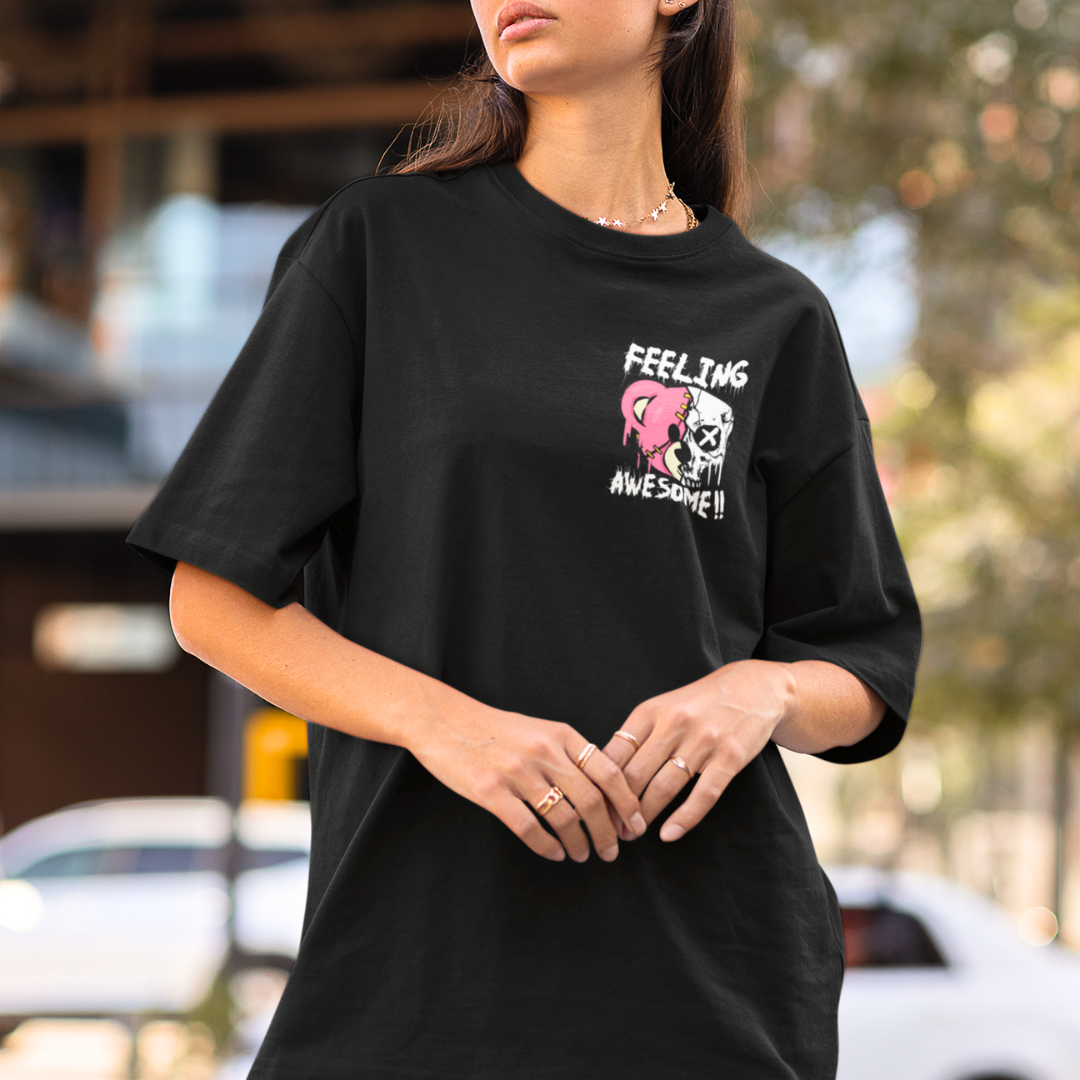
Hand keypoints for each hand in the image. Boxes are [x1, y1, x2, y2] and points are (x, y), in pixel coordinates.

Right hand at [407, 704, 646, 862]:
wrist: (444, 720)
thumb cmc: (495, 729)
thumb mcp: (539, 729)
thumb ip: (569, 752)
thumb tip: (604, 787)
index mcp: (561, 734)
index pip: (608, 772)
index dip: (627, 803)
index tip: (635, 825)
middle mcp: (544, 752)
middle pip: (591, 800)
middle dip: (607, 832)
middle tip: (612, 851)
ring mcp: (517, 772)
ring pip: (563, 818)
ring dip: (579, 843)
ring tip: (582, 855)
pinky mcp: (491, 791)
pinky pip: (529, 828)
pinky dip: (547, 846)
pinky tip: (554, 854)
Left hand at [602, 660, 794, 841]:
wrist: (752, 687)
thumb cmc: (699, 702)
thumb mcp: (663, 707)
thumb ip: (638, 735)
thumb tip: (606, 772)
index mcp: (651, 711)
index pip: (615, 753)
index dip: (601, 785)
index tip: (594, 806)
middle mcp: (674, 723)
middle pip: (636, 774)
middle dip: (619, 807)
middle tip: (610, 829)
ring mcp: (703, 740)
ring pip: (665, 787)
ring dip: (645, 816)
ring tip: (633, 834)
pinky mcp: (730, 757)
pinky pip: (703, 795)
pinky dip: (684, 819)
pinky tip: (669, 834)